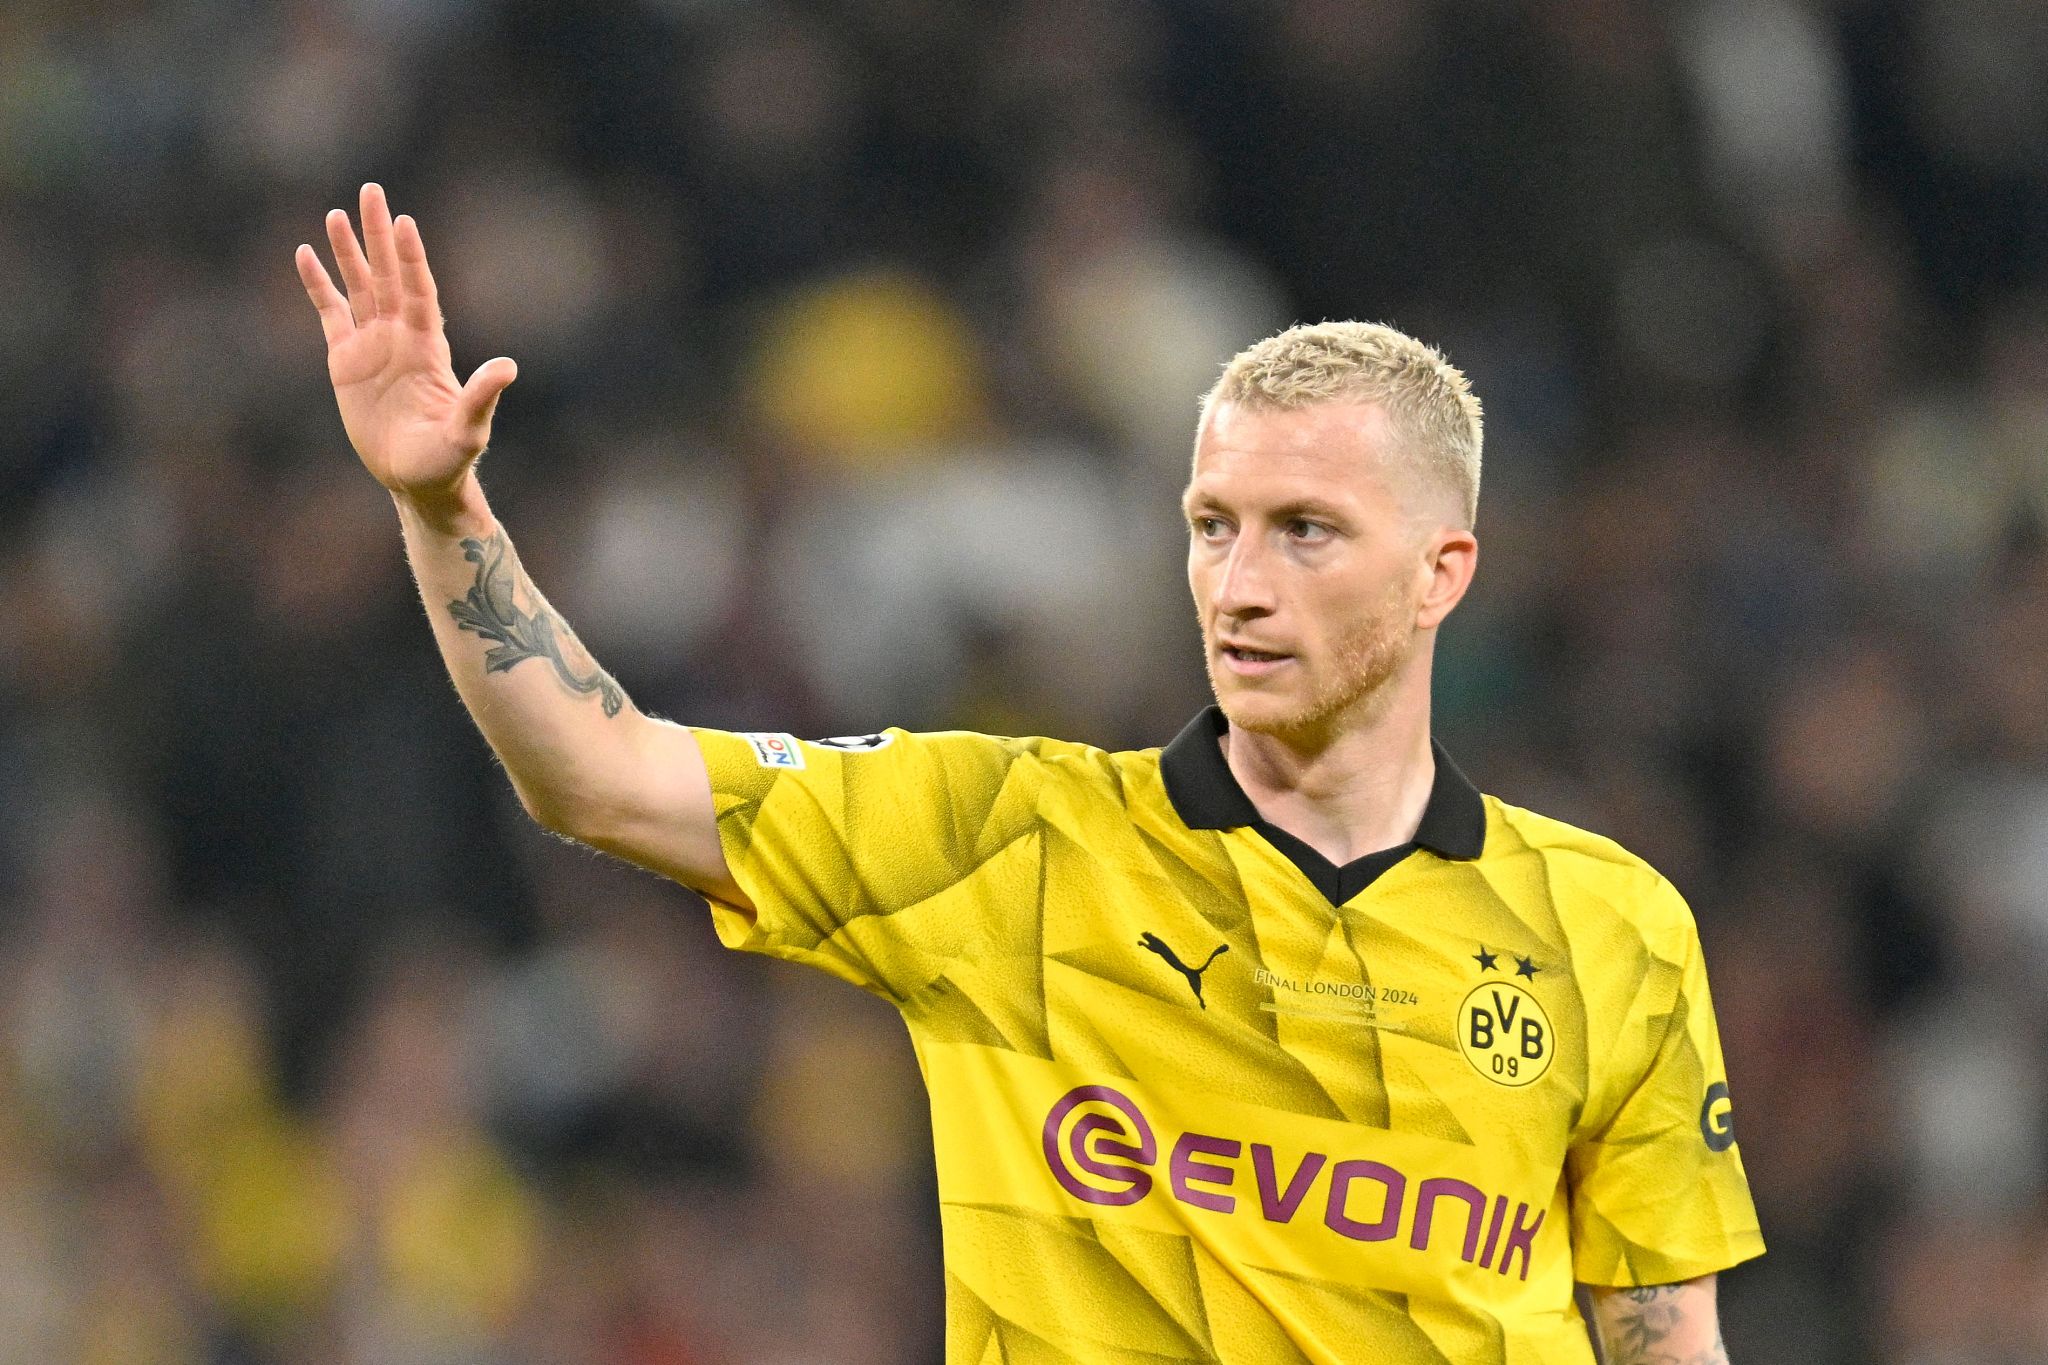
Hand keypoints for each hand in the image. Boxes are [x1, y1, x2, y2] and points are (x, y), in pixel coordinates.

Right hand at [295, 183, 516, 502]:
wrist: (416, 480)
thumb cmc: (447, 459)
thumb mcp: (467, 430)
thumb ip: (481, 398)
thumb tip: (508, 367)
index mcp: (427, 346)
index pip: (418, 290)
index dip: (411, 257)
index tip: (404, 221)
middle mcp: (400, 336)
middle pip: (388, 275)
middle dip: (379, 235)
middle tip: (371, 190)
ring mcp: (372, 345)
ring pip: (358, 287)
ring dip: (348, 252)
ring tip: (337, 212)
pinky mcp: (345, 361)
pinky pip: (329, 313)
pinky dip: (318, 285)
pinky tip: (305, 254)